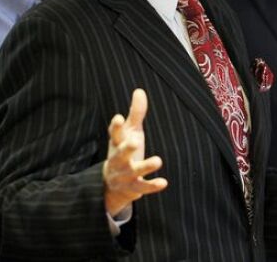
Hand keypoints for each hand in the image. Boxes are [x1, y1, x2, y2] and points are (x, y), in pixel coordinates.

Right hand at [103, 89, 167, 215]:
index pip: (115, 134)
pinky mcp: (134, 187)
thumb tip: (139, 90)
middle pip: (120, 153)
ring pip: (134, 171)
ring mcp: (125, 174)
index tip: (118, 118)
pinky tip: (164, 182)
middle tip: (134, 140)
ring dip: (145, 166)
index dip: (116, 127)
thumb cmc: (124, 150)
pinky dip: (152, 186)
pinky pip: (143, 187)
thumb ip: (135, 113)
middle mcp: (119, 159)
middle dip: (126, 148)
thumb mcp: (129, 132)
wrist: (112, 184)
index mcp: (117, 143)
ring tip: (158, 160)